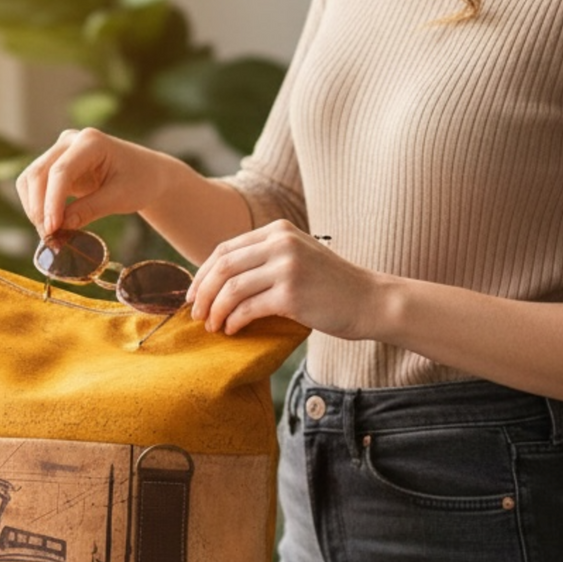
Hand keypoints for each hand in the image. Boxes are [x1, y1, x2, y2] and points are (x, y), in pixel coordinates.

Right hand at [15, 128, 170, 239]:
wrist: (146, 173)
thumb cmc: (140, 181)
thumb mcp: (121, 198)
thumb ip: (90, 210)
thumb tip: (60, 228)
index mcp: (91, 141)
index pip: (61, 172)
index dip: (52, 203)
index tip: (52, 230)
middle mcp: (70, 141)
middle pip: (38, 173)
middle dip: (39, 208)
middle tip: (49, 239)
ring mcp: (60, 151)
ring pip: (31, 179)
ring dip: (34, 208)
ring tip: (50, 235)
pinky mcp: (55, 165)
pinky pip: (35, 185)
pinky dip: (38, 206)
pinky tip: (51, 225)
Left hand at [187, 221, 381, 337]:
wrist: (369, 300)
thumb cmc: (331, 287)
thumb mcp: (298, 258)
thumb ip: (265, 260)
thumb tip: (218, 282)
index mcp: (278, 231)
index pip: (224, 249)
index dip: (203, 274)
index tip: (193, 295)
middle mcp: (281, 243)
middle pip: (222, 267)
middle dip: (202, 293)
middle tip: (195, 315)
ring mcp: (286, 267)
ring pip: (230, 289)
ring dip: (215, 311)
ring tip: (212, 327)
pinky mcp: (291, 294)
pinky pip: (247, 309)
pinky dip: (233, 321)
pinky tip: (232, 331)